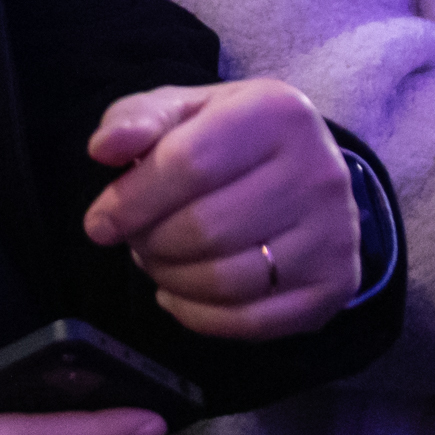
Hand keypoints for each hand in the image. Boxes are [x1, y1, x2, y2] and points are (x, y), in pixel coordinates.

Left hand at [83, 79, 360, 338]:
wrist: (304, 173)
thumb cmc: (228, 139)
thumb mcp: (182, 111)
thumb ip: (135, 119)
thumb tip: (103, 149)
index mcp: (277, 111)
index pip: (188, 164)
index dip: (131, 202)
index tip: (99, 223)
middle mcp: (318, 170)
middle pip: (205, 229)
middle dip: (151, 243)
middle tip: (138, 240)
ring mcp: (335, 234)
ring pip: (227, 282)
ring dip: (171, 280)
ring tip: (158, 262)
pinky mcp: (336, 285)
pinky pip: (250, 323)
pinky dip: (198, 316)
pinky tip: (180, 294)